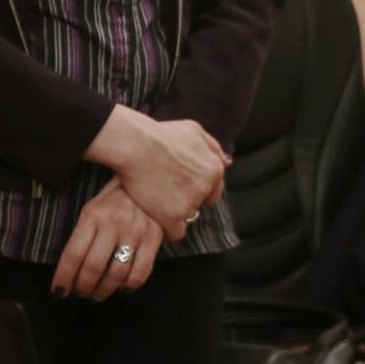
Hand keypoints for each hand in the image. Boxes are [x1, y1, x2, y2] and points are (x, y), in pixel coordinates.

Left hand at [50, 180, 163, 300]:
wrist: (150, 179)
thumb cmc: (114, 199)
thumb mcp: (92, 209)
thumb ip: (82, 236)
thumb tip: (70, 270)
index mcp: (93, 215)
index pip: (73, 255)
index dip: (64, 278)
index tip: (59, 291)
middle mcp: (114, 223)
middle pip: (93, 268)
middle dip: (83, 287)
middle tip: (81, 293)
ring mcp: (135, 231)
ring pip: (116, 273)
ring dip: (104, 290)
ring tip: (98, 293)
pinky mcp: (154, 237)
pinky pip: (141, 272)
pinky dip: (129, 286)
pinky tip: (122, 288)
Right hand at [83, 106, 227, 238]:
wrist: (136, 146)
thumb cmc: (162, 135)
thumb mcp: (194, 131)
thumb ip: (213, 147)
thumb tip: (228, 163)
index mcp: (215, 169)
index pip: (213, 190)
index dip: (196, 189)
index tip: (179, 185)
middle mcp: (206, 187)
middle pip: (199, 204)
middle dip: (187, 200)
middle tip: (166, 191)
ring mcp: (190, 203)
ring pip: (187, 217)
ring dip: (174, 212)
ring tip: (156, 198)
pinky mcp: (173, 217)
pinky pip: (176, 233)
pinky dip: (167, 228)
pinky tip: (156, 217)